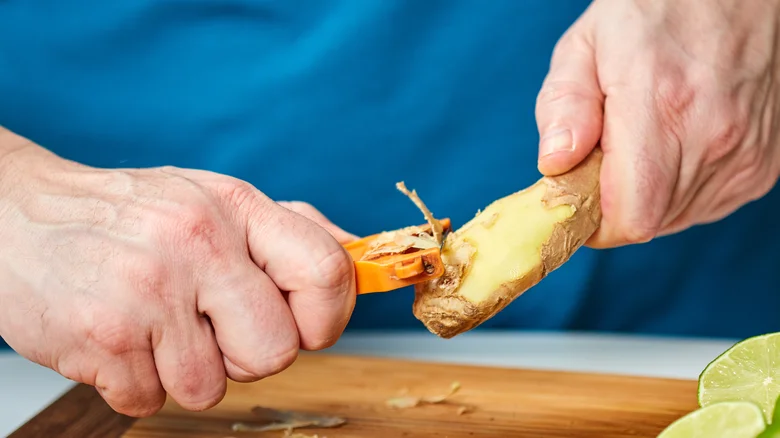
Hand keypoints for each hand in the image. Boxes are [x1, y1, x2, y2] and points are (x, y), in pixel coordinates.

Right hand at [0, 130, 356, 416]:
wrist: (15, 214)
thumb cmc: (130, 215)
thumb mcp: (214, 199)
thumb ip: (289, 229)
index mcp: (236, 207)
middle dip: (250, 355)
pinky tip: (120, 338)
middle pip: (277, 352)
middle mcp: (198, 244)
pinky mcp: (104, 337)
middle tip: (212, 328)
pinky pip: (152, 402)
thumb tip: (356, 257)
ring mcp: (149, 293)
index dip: (329, 317)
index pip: (327, 272)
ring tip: (156, 326)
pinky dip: (138, 383)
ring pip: (212, 388)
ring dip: (187, 371)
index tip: (307, 326)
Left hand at [535, 0, 779, 247]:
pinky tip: (677, 144)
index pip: (629, 216)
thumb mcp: (587, 43)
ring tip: (647, 139)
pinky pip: (706, 205)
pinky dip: (680, 189)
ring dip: (647, 194)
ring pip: (675, 218)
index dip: (592, 220)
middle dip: (612, 201)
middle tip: (607, 154)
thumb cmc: (657, 11)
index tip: (574, 195)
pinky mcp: (763, 165)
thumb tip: (556, 164)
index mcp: (659, 103)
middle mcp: (712, 136)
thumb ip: (564, 106)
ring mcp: (744, 154)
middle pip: (647, 222)